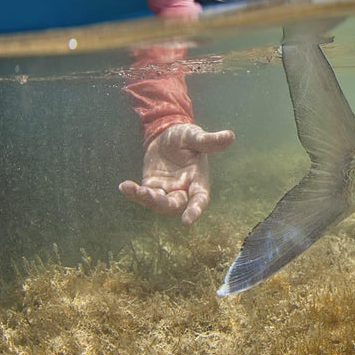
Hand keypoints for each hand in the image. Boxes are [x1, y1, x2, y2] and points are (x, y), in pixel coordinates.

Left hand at [119, 123, 235, 224]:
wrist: (167, 133)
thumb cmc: (186, 135)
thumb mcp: (195, 136)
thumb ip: (209, 140)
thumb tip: (230, 136)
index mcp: (198, 179)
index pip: (199, 198)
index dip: (195, 210)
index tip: (187, 221)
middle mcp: (183, 189)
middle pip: (175, 205)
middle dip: (162, 204)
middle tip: (147, 194)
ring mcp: (166, 189)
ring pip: (158, 203)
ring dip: (146, 199)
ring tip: (132, 188)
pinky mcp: (151, 186)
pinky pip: (143, 194)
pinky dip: (133, 193)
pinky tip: (124, 186)